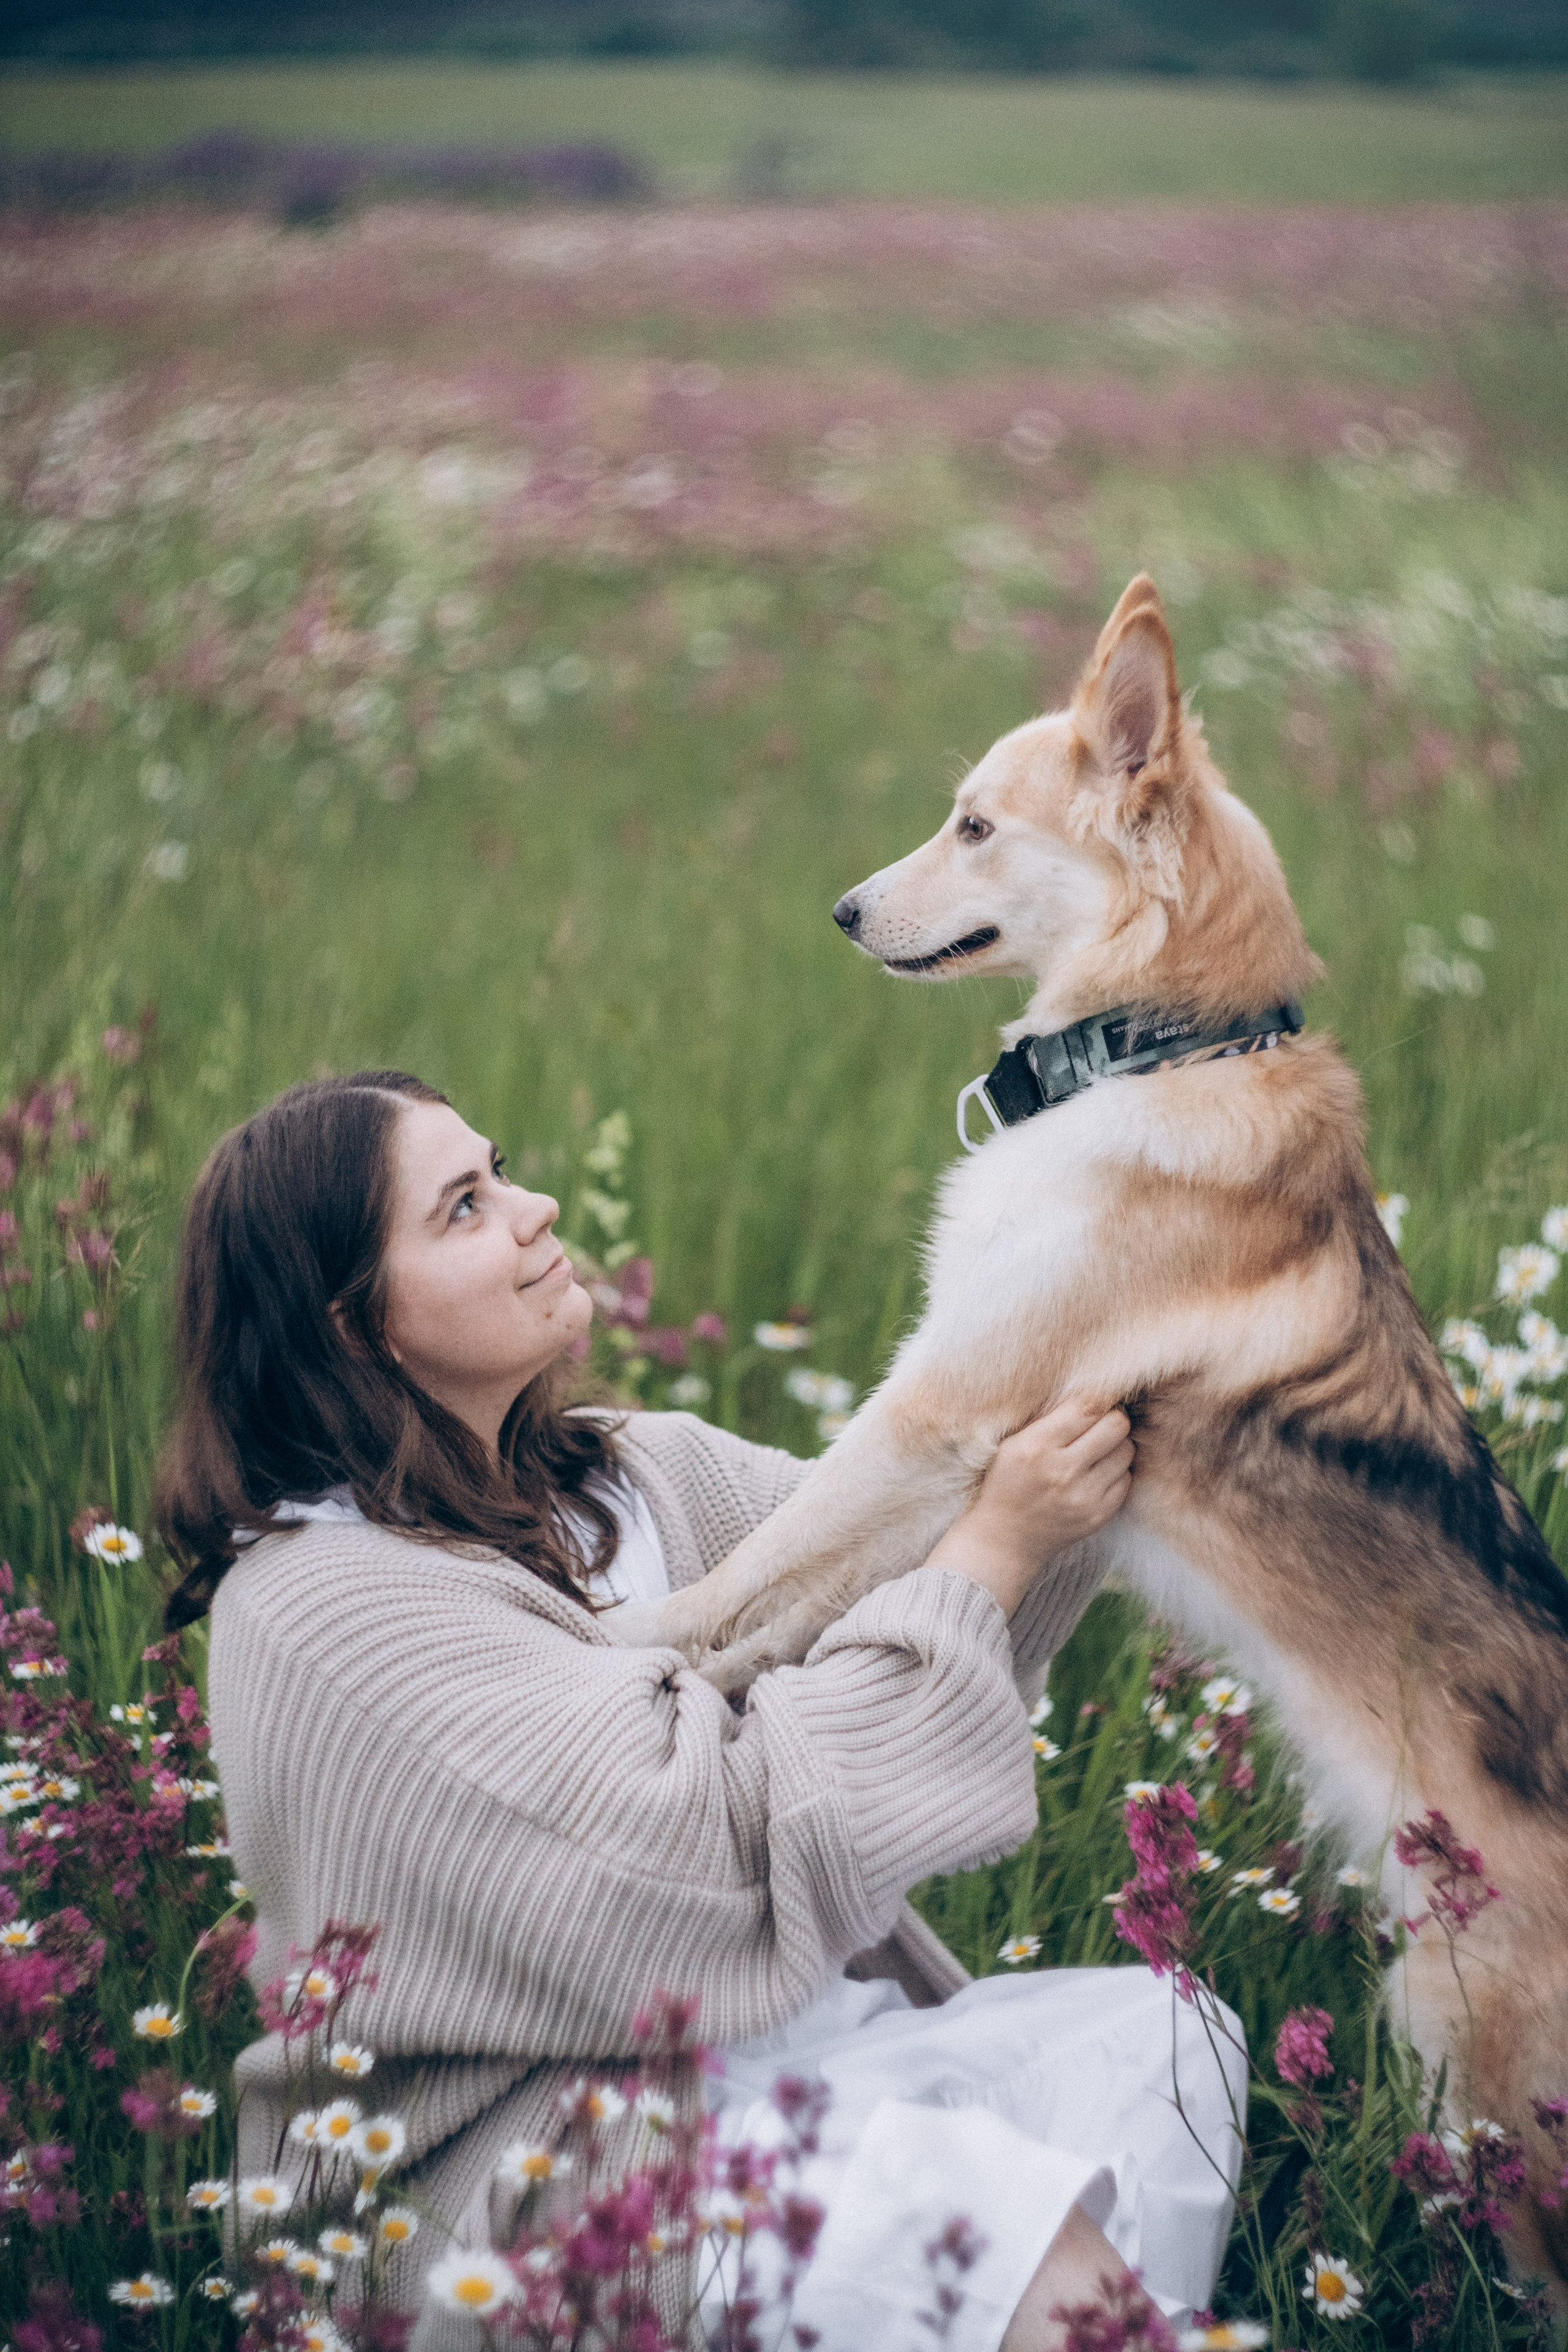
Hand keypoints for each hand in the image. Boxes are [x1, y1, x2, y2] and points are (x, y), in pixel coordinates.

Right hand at [925, 1397, 1132, 1617]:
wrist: (1003, 1540)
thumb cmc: (1006, 1482)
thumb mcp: (1014, 1442)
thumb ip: (1049, 1415)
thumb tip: (1090, 1386)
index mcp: (1036, 1446)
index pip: (1088, 1406)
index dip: (1099, 1395)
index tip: (1096, 1397)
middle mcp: (1062, 1471)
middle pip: (1116, 1425)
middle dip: (1112, 1417)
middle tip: (1101, 1421)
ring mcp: (1083, 1497)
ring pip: (1126, 1450)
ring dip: (1116, 1444)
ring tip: (1098, 1447)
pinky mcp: (1098, 1516)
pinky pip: (1126, 1479)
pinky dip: (1116, 1472)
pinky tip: (1096, 1472)